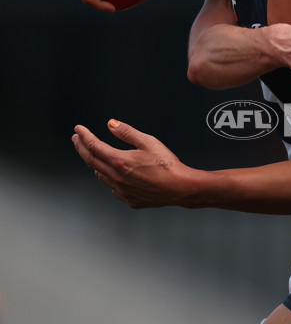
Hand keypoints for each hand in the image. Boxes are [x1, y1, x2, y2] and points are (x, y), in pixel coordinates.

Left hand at [72, 119, 196, 207]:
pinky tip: (113, 174)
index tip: (78, 130)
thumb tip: (111, 124)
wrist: (180, 187)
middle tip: (77, 139)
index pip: (94, 146)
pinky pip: (112, 188)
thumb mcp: (148, 141)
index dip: (84, 136)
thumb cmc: (167, 165)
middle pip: (91, 161)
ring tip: (95, 156)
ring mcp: (121, 191)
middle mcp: (116, 178)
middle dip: (82, 148)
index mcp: (119, 161)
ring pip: (100, 176)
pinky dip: (108, 178)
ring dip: (94, 164)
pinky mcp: (128, 199)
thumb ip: (126, 132)